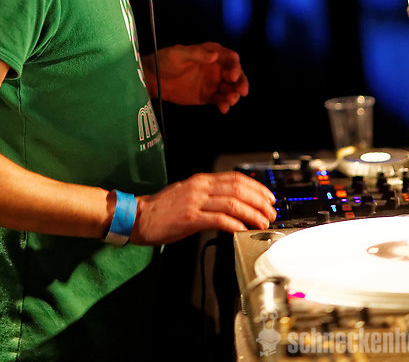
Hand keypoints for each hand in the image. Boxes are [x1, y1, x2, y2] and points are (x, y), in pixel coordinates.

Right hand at [131, 171, 276, 244]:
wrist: (138, 216)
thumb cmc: (163, 209)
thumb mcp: (189, 195)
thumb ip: (209, 196)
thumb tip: (233, 205)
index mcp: (201, 180)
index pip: (236, 178)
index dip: (256, 187)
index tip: (268, 197)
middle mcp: (200, 187)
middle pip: (238, 189)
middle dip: (259, 201)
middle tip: (270, 212)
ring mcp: (195, 201)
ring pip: (232, 203)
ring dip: (251, 214)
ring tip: (261, 223)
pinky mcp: (189, 217)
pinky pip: (218, 219)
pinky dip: (234, 224)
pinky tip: (242, 230)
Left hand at [144, 43, 248, 113]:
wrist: (154, 79)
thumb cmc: (165, 61)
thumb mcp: (179, 54)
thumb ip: (197, 54)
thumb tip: (214, 55)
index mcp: (211, 54)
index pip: (230, 58)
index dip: (235, 67)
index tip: (233, 76)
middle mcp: (216, 68)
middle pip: (235, 74)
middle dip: (241, 82)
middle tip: (241, 91)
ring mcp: (213, 82)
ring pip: (230, 89)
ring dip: (234, 95)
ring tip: (230, 101)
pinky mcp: (208, 96)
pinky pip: (220, 100)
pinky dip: (224, 104)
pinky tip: (223, 108)